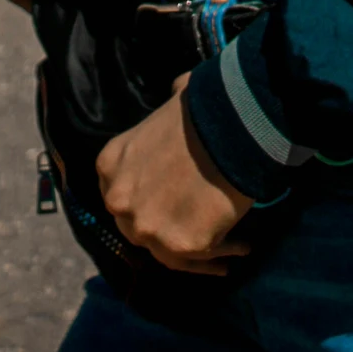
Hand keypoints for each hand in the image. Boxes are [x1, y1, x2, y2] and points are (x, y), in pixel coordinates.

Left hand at [96, 74, 255, 274]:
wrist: (231, 123)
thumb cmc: (203, 107)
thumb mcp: (170, 102)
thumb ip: (166, 112)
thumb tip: (179, 93)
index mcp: (110, 165)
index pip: (120, 194)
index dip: (143, 199)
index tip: (167, 201)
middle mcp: (120, 201)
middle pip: (137, 226)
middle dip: (163, 226)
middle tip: (193, 223)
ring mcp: (148, 226)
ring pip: (167, 252)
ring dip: (195, 252)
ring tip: (228, 247)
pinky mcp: (181, 245)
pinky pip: (202, 258)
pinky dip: (223, 254)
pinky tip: (242, 246)